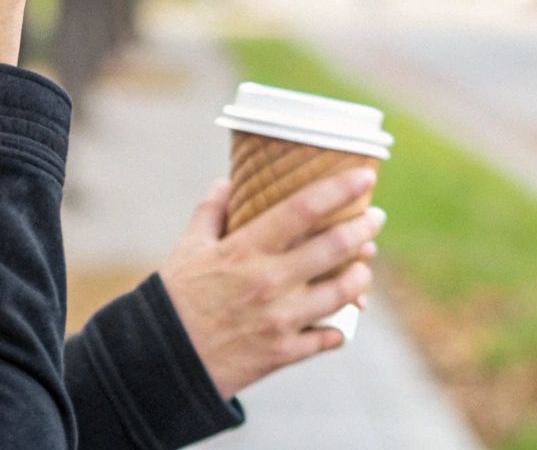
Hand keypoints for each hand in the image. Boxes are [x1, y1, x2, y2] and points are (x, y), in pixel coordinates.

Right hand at [157, 168, 384, 399]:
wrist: (161, 361)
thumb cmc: (175, 299)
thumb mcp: (188, 248)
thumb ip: (211, 212)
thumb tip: (227, 182)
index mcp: (246, 250)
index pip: (304, 209)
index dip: (340, 189)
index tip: (365, 176)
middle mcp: (270, 281)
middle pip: (335, 247)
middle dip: (364, 229)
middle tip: (375, 218)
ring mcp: (281, 319)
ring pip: (343, 292)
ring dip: (360, 275)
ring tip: (364, 265)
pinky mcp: (284, 352)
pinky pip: (329, 336)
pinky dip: (339, 326)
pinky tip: (340, 318)